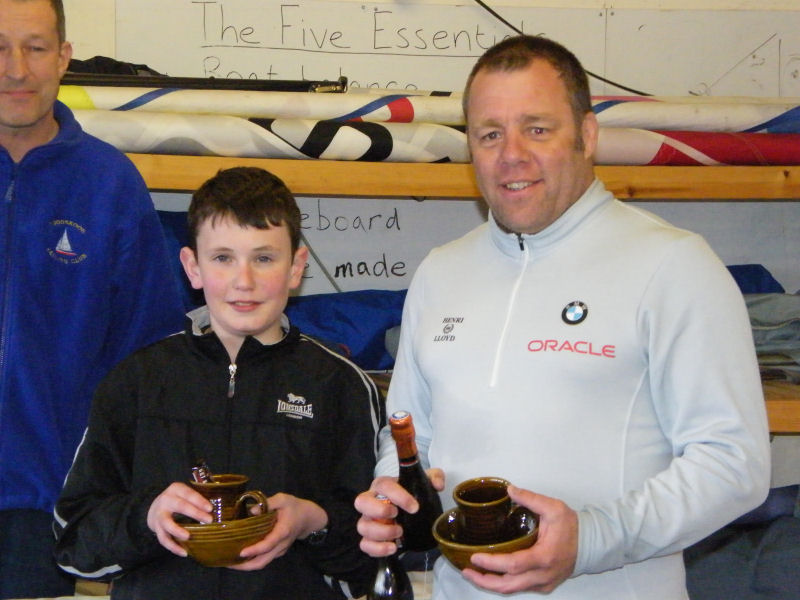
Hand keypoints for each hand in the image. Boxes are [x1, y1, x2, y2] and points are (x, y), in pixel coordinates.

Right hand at [147, 482, 212, 555]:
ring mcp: (160, 514)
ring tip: (188, 537)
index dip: (199, 500)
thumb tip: (222, 508)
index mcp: (176, 489)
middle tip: (209, 520)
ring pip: (167, 523)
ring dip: (178, 531)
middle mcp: (166, 500)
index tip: (210, 508)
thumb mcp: (186, 494)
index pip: (189, 493)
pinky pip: (163, 539)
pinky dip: (173, 547)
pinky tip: (184, 553)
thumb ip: (199, 499)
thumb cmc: (178, 500)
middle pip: (180, 506)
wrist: (155, 508)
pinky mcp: (156, 528)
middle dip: (195, 513)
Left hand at [231, 493, 326, 570]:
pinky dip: (252, 560)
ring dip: (246, 565)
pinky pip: (264, 559)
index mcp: (282, 532)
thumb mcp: (283, 499)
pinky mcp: (278, 551)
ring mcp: (279, 550)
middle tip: (228, 564)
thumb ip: (268, 503)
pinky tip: (241, 556)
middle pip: (262, 562)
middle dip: (245, 566)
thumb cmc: (294, 507)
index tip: (241, 553)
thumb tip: (252, 511)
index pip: (267, 545)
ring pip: (262, 563)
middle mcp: (281, 545)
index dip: (254, 550)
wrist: (309, 517)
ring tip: (230, 562)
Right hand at [354, 469, 443, 556]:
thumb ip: (434, 477)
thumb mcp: (426, 482)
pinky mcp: (370, 538)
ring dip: (381, 532)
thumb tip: (438, 485)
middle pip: (361, 502)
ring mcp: (369, 520)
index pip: (383, 485)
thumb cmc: (413, 494)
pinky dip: (377, 549)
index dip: (397, 496)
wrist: (410, 511)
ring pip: (362, 526)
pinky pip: (365, 544)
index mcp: (383, 486)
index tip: (414, 507)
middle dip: (379, 510)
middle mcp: (371, 501)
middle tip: (396, 515)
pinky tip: (393, 547)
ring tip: (400, 532)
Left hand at [462, 485, 577, 594]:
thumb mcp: (553, 508)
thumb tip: (510, 490)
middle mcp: (542, 575)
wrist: (590, 544)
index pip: (512, 565)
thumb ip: (530, 498)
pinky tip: (492, 574)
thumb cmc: (572, 526)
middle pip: (508, 586)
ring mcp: (543, 583)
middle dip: (484, 581)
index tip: (475, 557)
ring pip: (512, 590)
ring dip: (491, 584)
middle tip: (466, 570)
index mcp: (544, 557)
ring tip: (474, 573)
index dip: (492, 563)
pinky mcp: (544, 586)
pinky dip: (504, 583)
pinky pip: (520, 588)